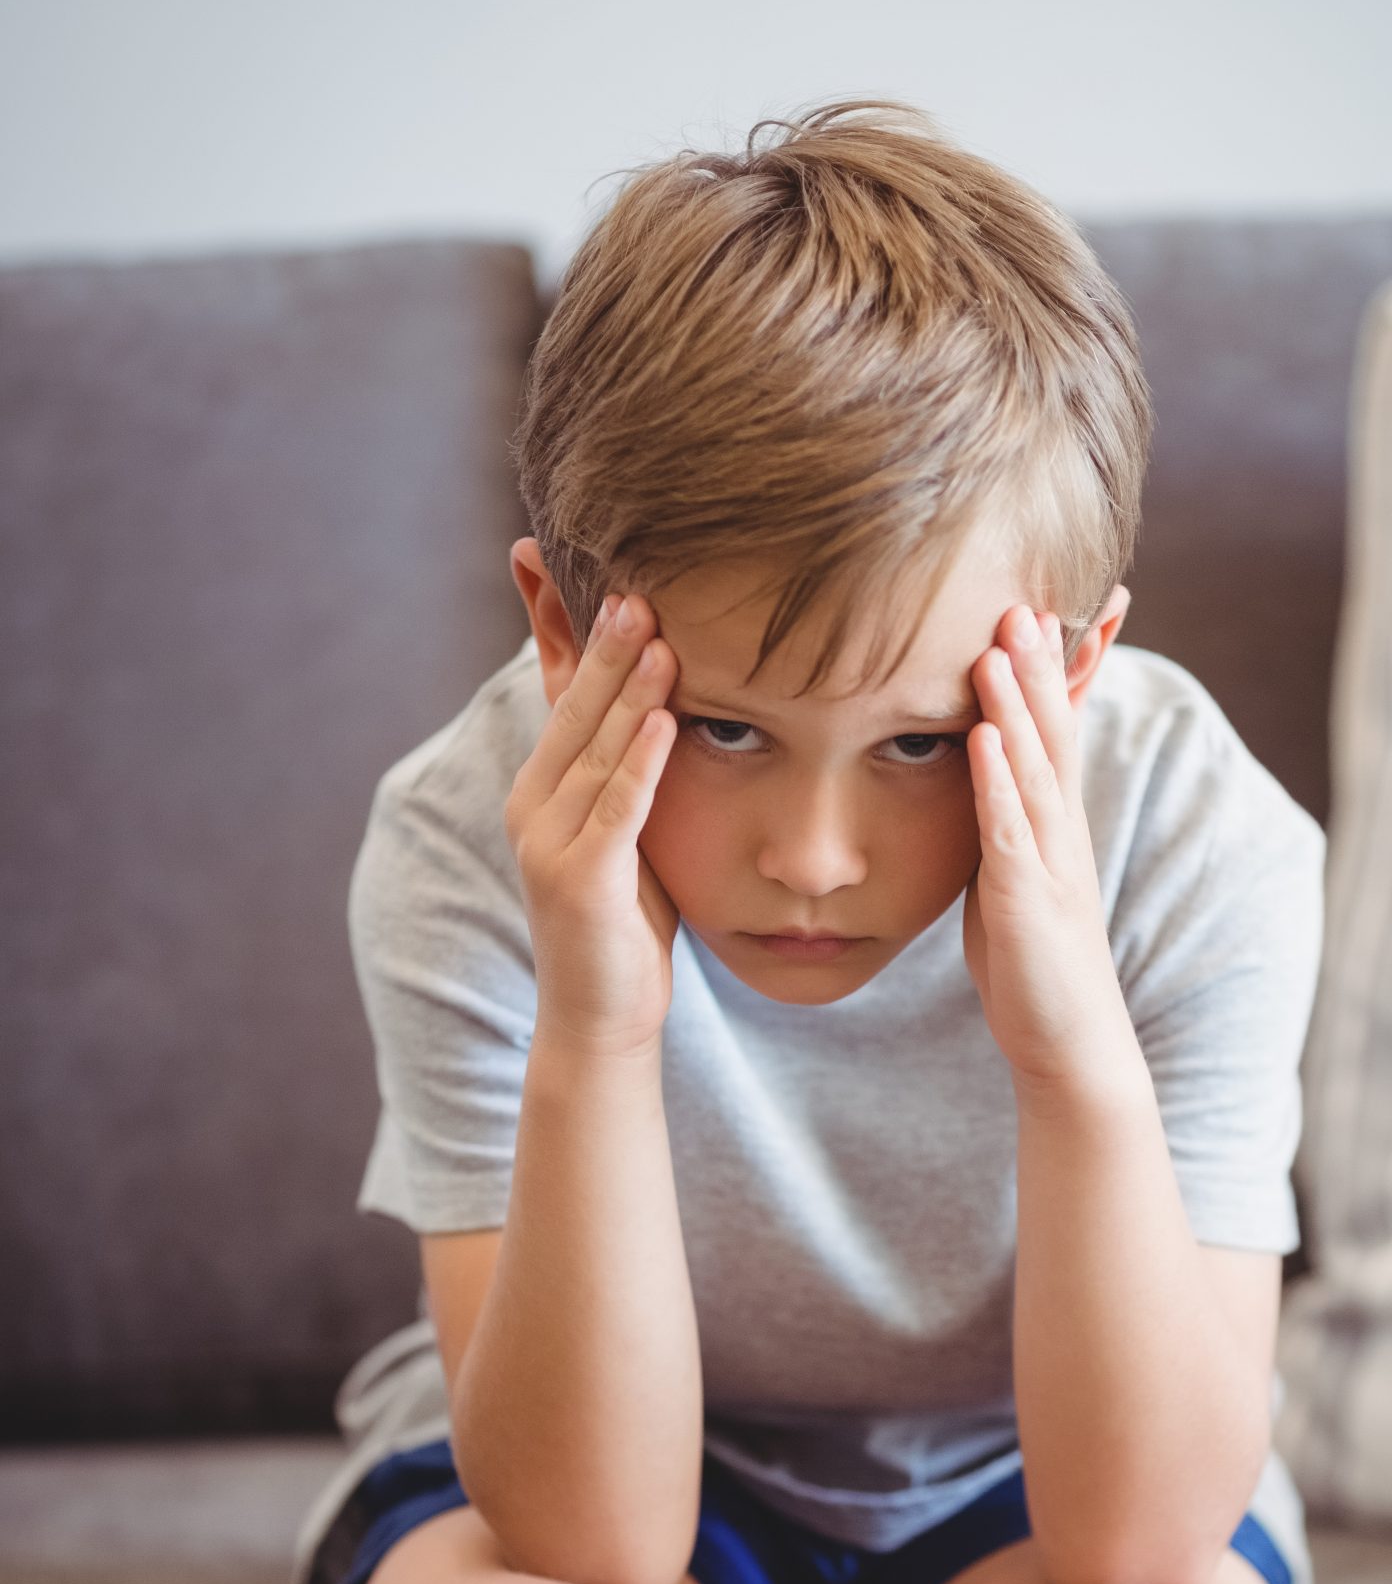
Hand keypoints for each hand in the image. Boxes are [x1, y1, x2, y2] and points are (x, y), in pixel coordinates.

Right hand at [504, 591, 680, 1058]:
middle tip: (635, 582)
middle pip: (572, 710)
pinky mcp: (578, 882)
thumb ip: (631, 766)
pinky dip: (641, 764)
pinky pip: (616, 810)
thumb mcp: (627, 827)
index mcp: (542, 786)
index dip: (564, 631)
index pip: (557, 694)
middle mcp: (532, 806)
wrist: (601, 1016)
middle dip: (602, 645)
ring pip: (594, 752)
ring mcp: (547, 844)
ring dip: (627, 691)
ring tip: (658, 633)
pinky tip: (667, 721)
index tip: (585, 568)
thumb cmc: (626, 919)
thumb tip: (665, 700)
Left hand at [962, 605, 1136, 1094]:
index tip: (1038, 604)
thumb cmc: (1033, 964)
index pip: (1054, 731)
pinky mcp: (1027, 900)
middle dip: (1039, 662)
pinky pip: (1010, 831)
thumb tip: (972, 783)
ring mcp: (1048, 863)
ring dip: (1017, 705)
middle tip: (1024, 593)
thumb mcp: (1010, 878)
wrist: (1069, 1044)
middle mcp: (1060, 830)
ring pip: (1034, 767)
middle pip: (1051, 730)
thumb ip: (998, 827)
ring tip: (1001, 643)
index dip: (1050, 671)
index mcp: (1052, 823)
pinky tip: (984, 740)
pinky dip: (998, 781)